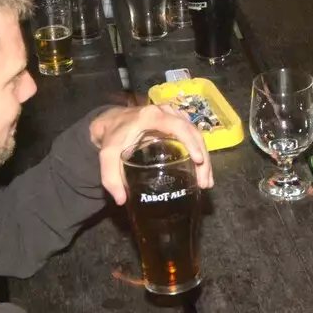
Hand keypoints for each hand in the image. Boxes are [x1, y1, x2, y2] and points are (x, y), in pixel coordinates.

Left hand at [90, 104, 213, 203]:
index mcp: (152, 117)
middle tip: (204, 182)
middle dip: (203, 158)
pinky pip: (192, 134)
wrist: (110, 120)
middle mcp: (167, 113)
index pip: (179, 126)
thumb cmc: (112, 136)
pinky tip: (200, 169)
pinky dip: (199, 151)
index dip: (192, 143)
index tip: (199, 161)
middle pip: (193, 132)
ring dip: (204, 157)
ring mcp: (173, 116)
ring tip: (205, 181)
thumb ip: (110, 177)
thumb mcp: (107, 155)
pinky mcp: (176, 122)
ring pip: (196, 134)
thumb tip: (121, 200)